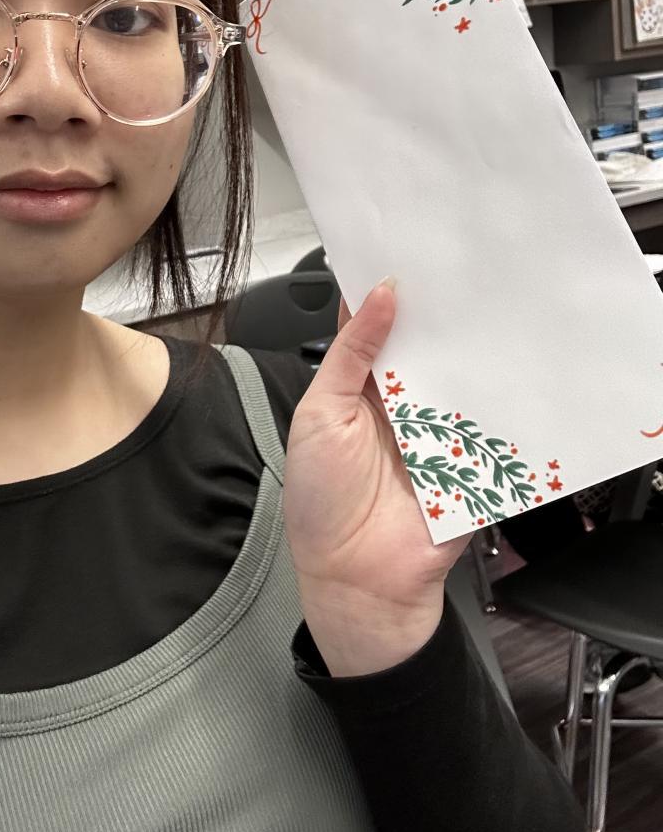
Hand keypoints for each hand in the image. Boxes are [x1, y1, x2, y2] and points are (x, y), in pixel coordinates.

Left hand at [283, 280, 470, 675]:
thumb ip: (349, 354)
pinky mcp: (472, 459)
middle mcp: (402, 403)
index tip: (407, 251)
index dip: (389, 292)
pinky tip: (511, 369)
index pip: (379, 327)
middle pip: (427, 347)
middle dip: (441, 314)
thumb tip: (378, 295)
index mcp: (360, 388)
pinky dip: (503, 400)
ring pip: (463, 377)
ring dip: (474, 351)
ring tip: (489, 306)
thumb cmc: (319, 501)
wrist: (354, 580)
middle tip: (459, 270)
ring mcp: (439, 430)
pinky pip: (493, 422)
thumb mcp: (319, 413)